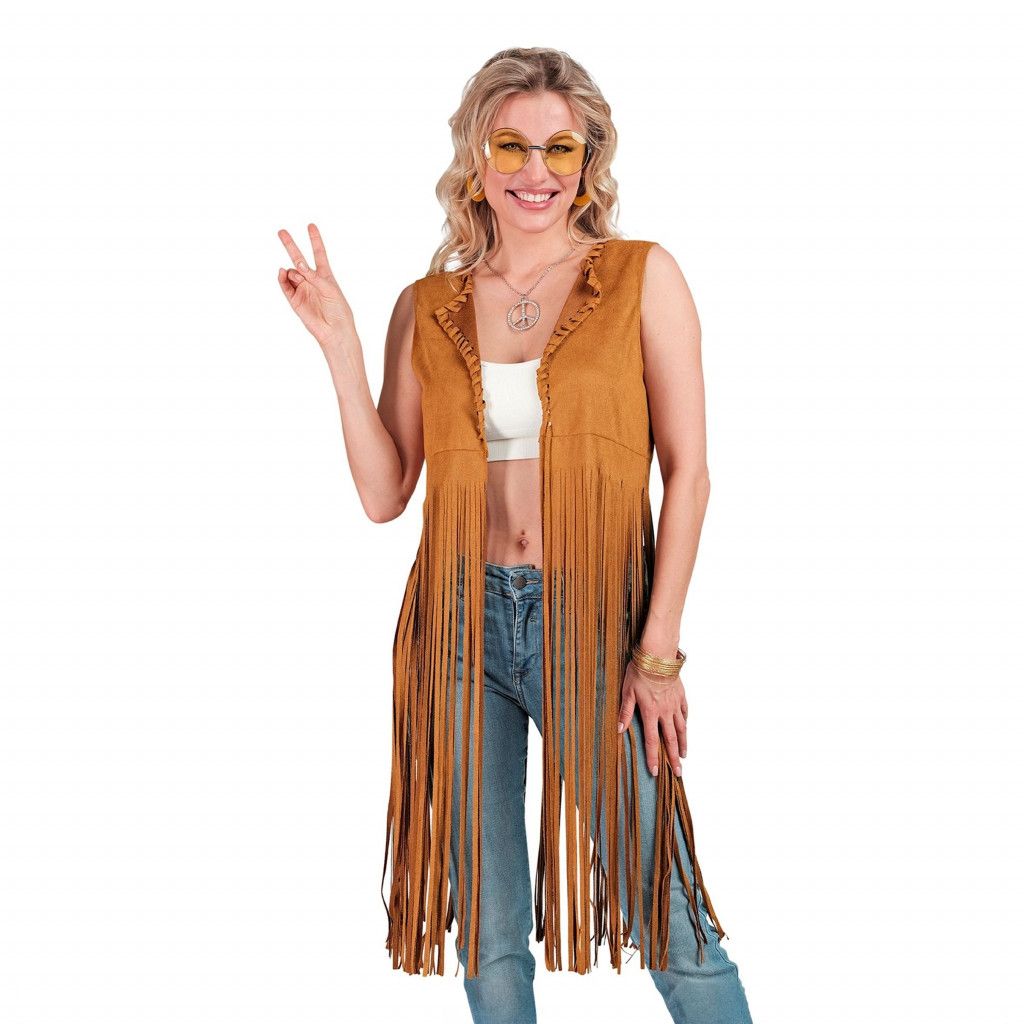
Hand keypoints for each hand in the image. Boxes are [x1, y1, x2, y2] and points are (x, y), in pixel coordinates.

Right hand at [276, 223, 353, 350]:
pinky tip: (282, 272)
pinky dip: (282, 278)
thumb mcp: (330, 288)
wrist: (334, 331)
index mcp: (325, 276)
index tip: (311, 225)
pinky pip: (285, 286)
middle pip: (299, 259)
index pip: (319, 254)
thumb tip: (296, 266)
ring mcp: (302, 289)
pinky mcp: (294, 300)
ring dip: (293, 271)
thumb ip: (314, 276)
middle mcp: (312, 280)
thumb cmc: (339, 310)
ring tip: (299, 277)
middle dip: (290, 245)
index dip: (315, 240)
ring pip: (292, 273)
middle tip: (281, 231)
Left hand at [617, 661, 687, 777]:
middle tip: (678, 773)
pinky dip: (685, 723)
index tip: (655, 771)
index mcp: (650, 712)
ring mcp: (674, 704)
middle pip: (670, 740)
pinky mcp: (680, 695)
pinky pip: (684, 713)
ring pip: (681, 729)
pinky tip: (685, 728)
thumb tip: (619, 730)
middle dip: (672, 758)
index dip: (653, 757)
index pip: (651, 741)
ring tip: (683, 756)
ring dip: (682, 744)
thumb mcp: (627, 691)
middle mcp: (665, 712)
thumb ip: (625, 712)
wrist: (658, 656)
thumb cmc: (639, 671)